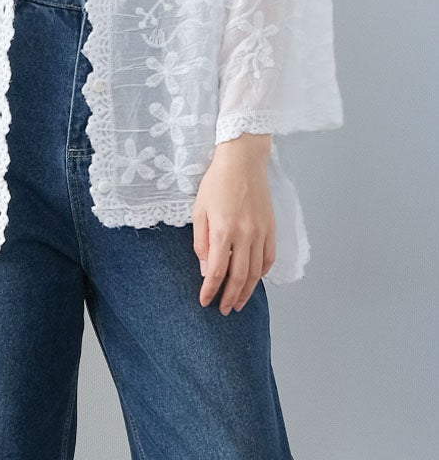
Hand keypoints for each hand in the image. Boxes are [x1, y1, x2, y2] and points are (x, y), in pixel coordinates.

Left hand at [192, 134, 275, 314]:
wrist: (243, 160)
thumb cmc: (216, 182)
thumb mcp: (199, 209)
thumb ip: (201, 241)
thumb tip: (205, 268)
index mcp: (223, 230)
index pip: (216, 271)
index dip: (210, 290)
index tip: (204, 301)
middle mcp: (245, 234)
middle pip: (239, 277)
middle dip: (230, 297)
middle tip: (224, 310)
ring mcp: (261, 232)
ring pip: (256, 271)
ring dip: (247, 291)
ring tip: (238, 302)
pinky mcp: (271, 227)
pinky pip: (269, 257)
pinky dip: (263, 273)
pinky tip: (255, 280)